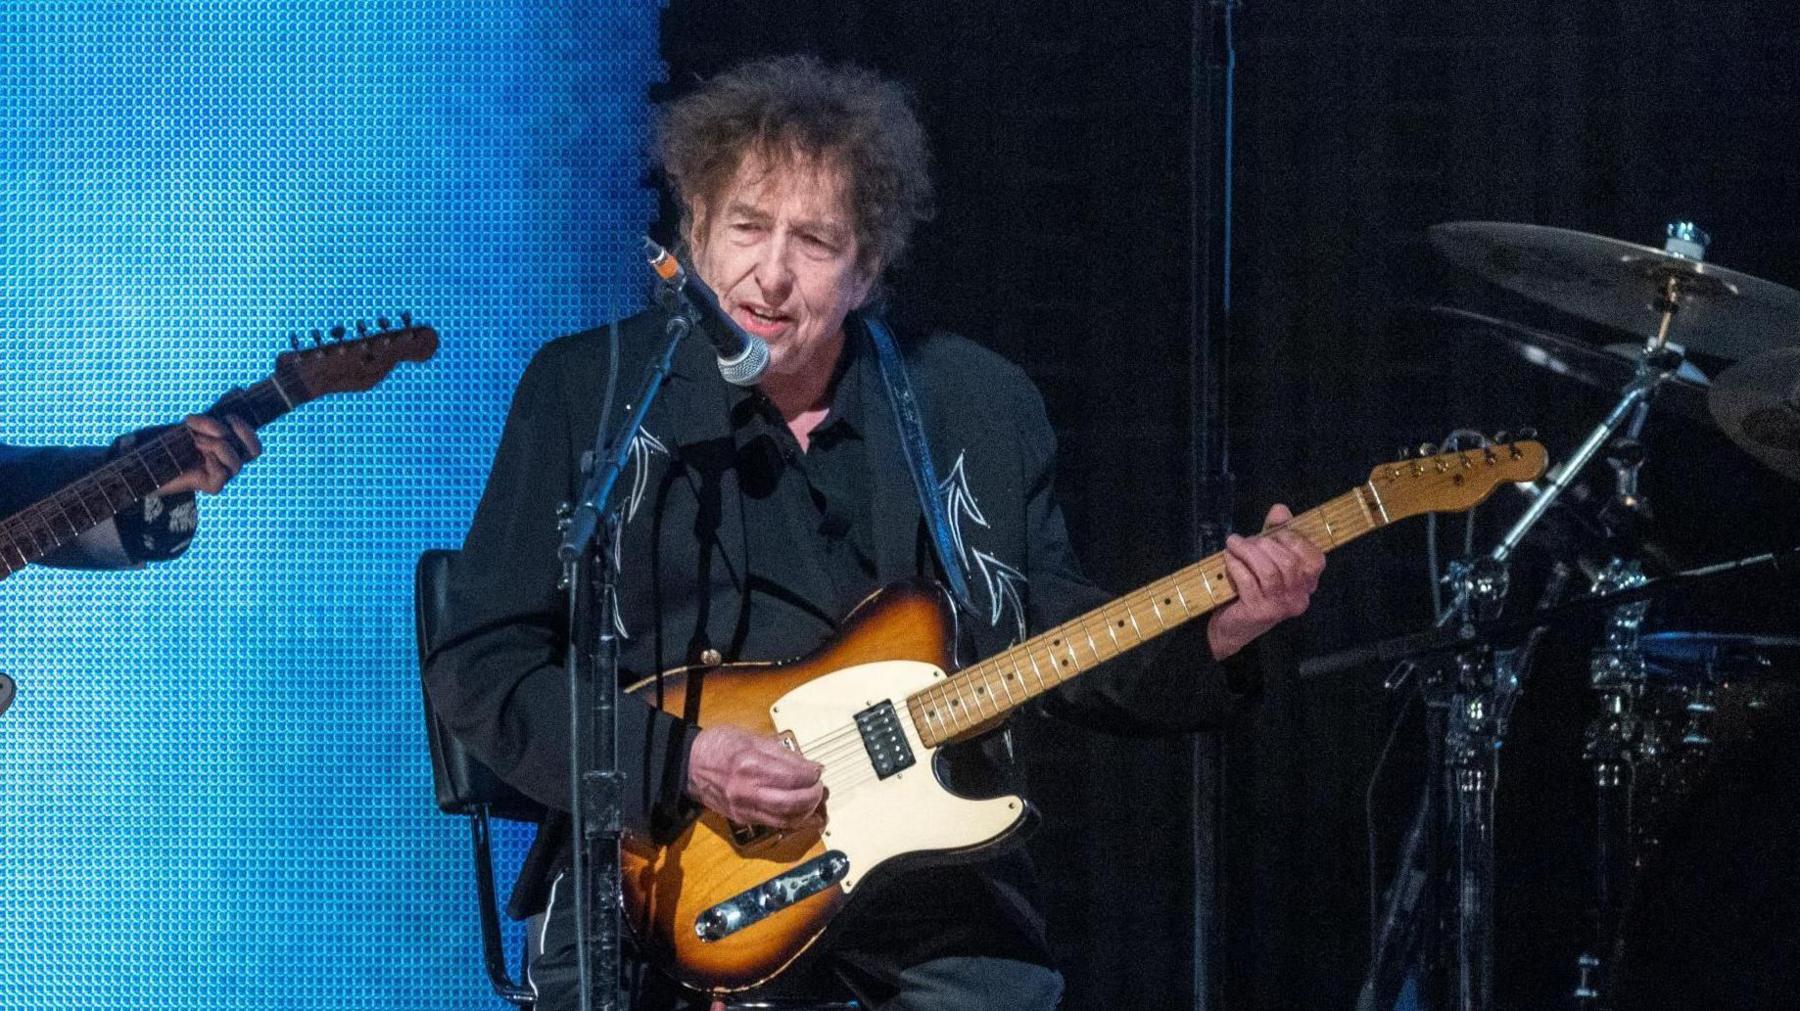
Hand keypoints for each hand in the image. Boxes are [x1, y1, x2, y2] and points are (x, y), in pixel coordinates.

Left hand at [155, 415, 261, 496]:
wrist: (149, 462)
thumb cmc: (172, 442)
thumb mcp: (195, 423)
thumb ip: (214, 414)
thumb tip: (237, 393)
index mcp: (232, 450)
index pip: (255, 446)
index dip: (246, 430)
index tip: (227, 417)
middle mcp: (231, 464)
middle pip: (254, 452)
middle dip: (235, 433)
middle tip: (215, 427)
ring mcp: (224, 477)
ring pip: (236, 462)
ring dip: (215, 445)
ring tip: (196, 441)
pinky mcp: (213, 487)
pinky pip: (222, 474)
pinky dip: (211, 460)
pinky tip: (197, 454)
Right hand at [686, 724, 824, 828]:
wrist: (689, 766)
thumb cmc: (718, 746)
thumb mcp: (750, 737)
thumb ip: (781, 753)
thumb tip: (808, 765)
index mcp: (750, 764)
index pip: (793, 776)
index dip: (812, 775)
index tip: (818, 770)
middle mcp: (748, 790)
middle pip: (792, 802)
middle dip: (813, 796)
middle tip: (819, 787)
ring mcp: (745, 807)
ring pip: (786, 819)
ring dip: (807, 811)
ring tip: (814, 800)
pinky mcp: (743, 818)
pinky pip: (774, 824)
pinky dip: (793, 820)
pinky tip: (802, 813)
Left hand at [1206, 503, 1325, 659]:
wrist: (1231, 625)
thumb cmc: (1252, 586)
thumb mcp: (1267, 556)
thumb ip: (1276, 532)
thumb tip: (1281, 509)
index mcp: (1308, 584)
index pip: (1315, 559)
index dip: (1296, 540)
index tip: (1275, 531)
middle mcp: (1299, 598)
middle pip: (1288, 562)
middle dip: (1264, 544)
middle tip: (1245, 540)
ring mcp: (1280, 607)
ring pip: (1269, 571)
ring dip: (1248, 551)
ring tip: (1233, 543)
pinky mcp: (1259, 612)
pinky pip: (1248, 581)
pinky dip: (1237, 565)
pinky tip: (1228, 559)